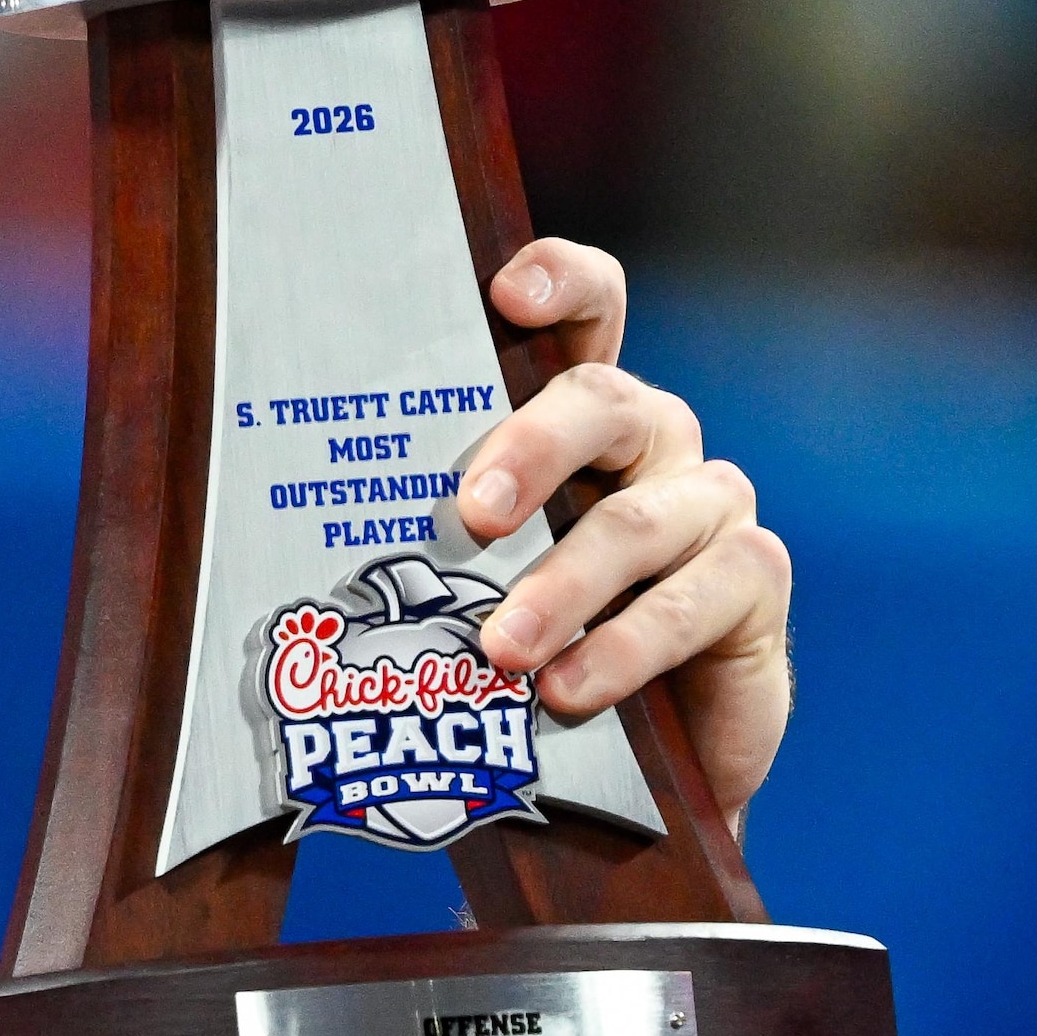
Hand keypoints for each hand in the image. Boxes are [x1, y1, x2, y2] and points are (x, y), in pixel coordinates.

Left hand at [456, 237, 795, 814]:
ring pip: (638, 519)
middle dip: (532, 448)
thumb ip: (409, 533)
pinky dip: (621, 649)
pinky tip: (567, 689)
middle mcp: (652, 444)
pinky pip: (693, 601)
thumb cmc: (521, 640)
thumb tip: (285, 522)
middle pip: (606, 400)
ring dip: (561, 586)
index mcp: (576, 421)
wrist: (633, 751)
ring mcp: (708, 508)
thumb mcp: (460, 577)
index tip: (507, 292)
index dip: (560, 283)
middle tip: (469, 513)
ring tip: (502, 650)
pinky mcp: (751, 585)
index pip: (587, 316)